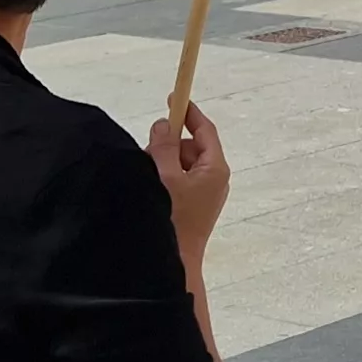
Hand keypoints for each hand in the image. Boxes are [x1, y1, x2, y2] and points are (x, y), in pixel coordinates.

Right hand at [148, 106, 231, 258]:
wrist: (175, 264)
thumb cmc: (174, 220)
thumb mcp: (165, 177)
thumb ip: (164, 147)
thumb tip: (164, 125)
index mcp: (215, 168)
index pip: (205, 130)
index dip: (189, 112)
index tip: (174, 96)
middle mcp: (214, 179)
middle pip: (190, 147)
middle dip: (167, 145)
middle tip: (146, 154)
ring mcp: (204, 194)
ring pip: (180, 164)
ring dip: (162, 164)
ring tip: (148, 180)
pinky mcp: (193, 206)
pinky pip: (178, 181)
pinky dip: (163, 179)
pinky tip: (150, 191)